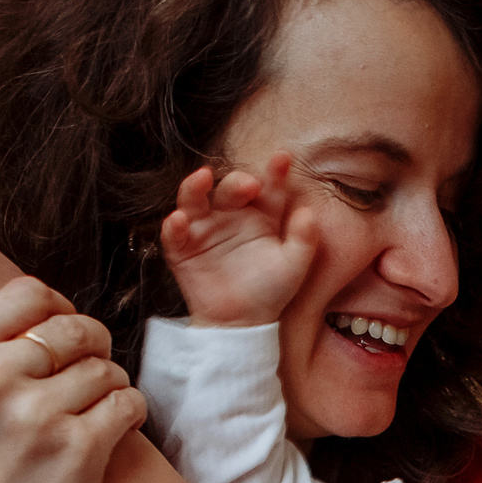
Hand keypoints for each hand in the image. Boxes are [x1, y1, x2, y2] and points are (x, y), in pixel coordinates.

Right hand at [0, 278, 146, 482]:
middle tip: (92, 374)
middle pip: (74, 328)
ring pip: (106, 369)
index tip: (64, 334)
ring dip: (111, 387)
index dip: (57, 309)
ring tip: (97, 412)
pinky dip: (130, 414)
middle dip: (92, 348)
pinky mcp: (80, 450)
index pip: (27, 293)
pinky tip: (114, 431)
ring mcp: (38, 414)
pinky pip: (129, 404)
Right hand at [157, 156, 319, 328]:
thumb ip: (303, 240)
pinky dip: (173, 226)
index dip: (274, 173)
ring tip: (202, 178)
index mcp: (261, 216)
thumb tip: (308, 212)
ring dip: (195, 187)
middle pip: (231, 189)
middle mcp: (231, 216)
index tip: (283, 158)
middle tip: (250, 185)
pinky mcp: (182, 249)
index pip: (268, 189)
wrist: (243, 324)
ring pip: (195, 200)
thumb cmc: (270, 292)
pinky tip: (179, 220)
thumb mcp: (293, 267)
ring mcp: (204, 230)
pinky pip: (174, 234)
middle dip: (238, 182)